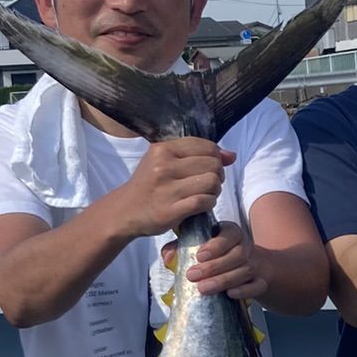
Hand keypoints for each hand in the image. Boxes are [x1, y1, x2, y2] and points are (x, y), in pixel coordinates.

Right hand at [112, 139, 235, 238]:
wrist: (124, 210)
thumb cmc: (149, 184)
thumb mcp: (165, 161)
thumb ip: (197, 155)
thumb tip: (231, 155)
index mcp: (163, 149)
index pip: (206, 146)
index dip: (216, 157)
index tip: (209, 168)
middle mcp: (164, 166)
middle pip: (213, 165)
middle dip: (217, 175)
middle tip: (208, 183)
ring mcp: (167, 189)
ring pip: (211, 182)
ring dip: (215, 190)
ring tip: (205, 194)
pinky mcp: (170, 210)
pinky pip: (204, 202)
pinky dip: (209, 203)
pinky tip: (201, 205)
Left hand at [182, 220, 269, 300]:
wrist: (253, 267)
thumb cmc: (219, 254)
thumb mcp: (201, 246)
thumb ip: (181, 248)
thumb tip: (167, 258)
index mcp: (232, 233)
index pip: (230, 234)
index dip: (216, 245)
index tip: (199, 256)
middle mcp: (246, 247)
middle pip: (237, 255)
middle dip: (214, 266)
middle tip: (192, 276)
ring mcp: (255, 265)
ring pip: (245, 271)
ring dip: (223, 280)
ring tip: (203, 289)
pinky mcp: (260, 282)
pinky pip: (257, 286)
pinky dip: (245, 291)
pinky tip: (230, 295)